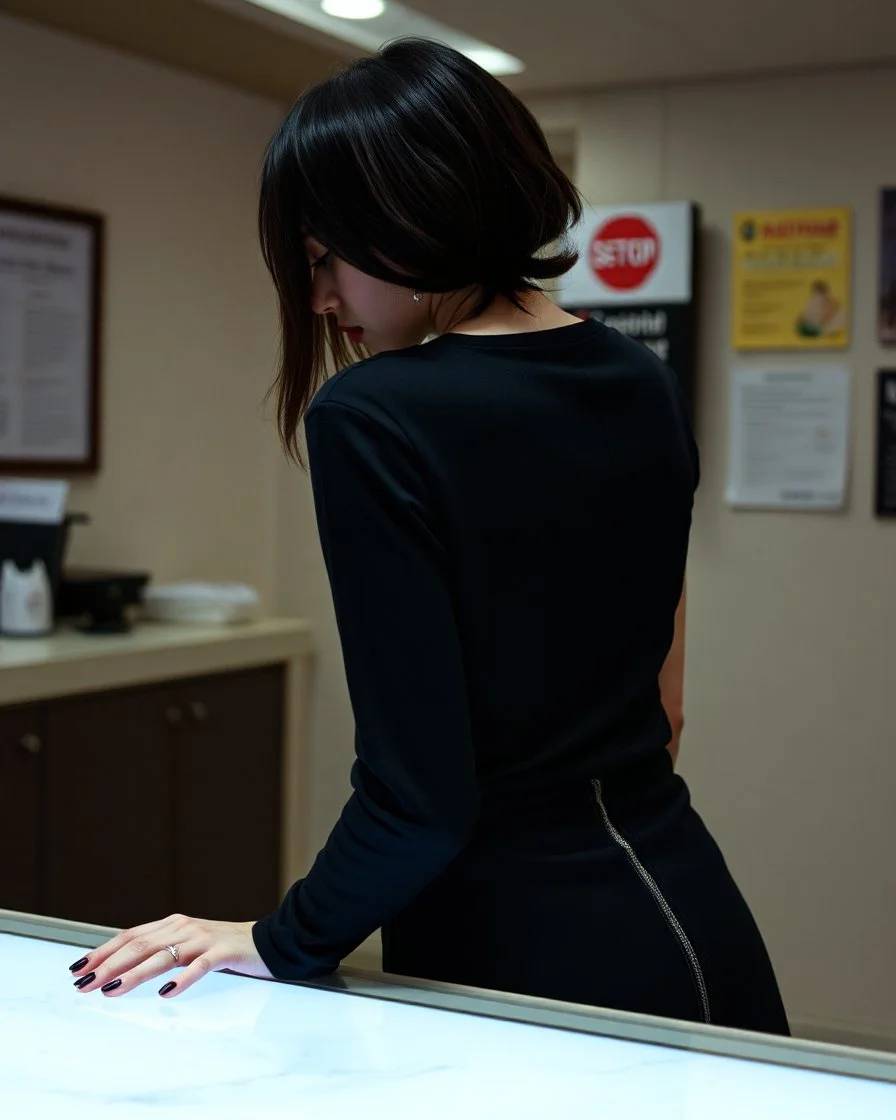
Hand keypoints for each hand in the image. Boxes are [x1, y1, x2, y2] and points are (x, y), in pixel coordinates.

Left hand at [68, 913, 274, 998]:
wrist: (268, 941)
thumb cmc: (224, 947)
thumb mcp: (189, 945)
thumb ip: (162, 950)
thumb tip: (122, 966)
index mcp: (174, 924)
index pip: (131, 935)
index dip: (103, 951)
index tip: (79, 968)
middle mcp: (185, 927)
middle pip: (140, 945)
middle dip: (109, 965)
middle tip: (86, 984)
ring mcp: (204, 938)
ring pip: (163, 956)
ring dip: (134, 974)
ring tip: (113, 989)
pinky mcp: (223, 952)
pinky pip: (199, 966)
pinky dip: (182, 979)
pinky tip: (167, 992)